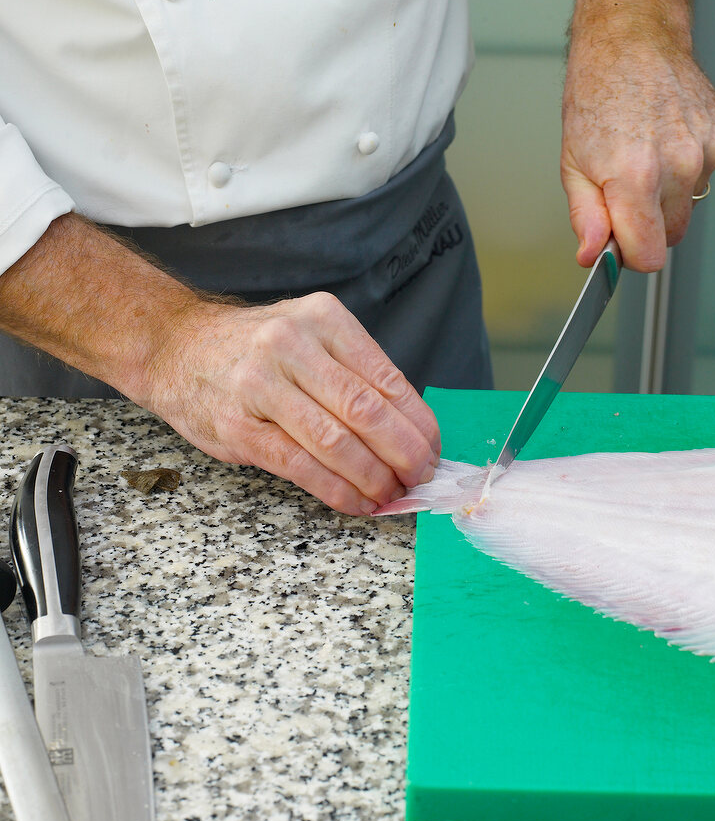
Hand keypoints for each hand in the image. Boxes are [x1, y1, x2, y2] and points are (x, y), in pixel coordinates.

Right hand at [146, 292, 440, 515]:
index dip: (419, 424)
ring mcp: (260, 385)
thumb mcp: (309, 337)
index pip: (387, 379)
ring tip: (391, 495)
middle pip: (366, 411)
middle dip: (404, 455)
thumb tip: (410, 432)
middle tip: (421, 478)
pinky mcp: (238, 426)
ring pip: (336, 442)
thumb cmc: (253, 348)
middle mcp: (292, 344)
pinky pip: (301, 466)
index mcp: (323, 319)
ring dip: (373, 478)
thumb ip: (354, 374)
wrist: (175, 346)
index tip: (433, 450)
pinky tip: (355, 502)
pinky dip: (337, 490)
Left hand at [561, 0, 714, 271]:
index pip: (649, 256)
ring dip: (666, 194)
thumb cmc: (597, 92)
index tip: (618, 240)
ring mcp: (706, 151)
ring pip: (688, 205)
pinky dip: (685, 167)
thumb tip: (593, 254)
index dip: (630, 255)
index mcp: (636, 177)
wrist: (631, 37)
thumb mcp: (573, 162)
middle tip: (622, 189)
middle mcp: (677, 165)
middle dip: (646, 225)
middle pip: (670, 237)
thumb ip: (586, 216)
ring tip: (642, 153)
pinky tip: (664, 138)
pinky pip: (703, 175)